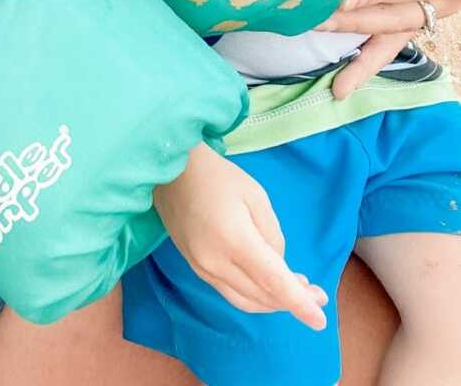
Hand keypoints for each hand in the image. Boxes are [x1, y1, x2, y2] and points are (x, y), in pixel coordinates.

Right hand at [153, 143, 327, 328]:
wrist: (171, 171)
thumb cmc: (218, 176)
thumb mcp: (256, 196)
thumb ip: (272, 236)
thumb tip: (277, 265)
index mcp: (234, 240)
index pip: (273, 281)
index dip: (299, 303)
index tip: (320, 319)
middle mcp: (215, 262)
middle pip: (261, 296)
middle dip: (292, 300)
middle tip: (316, 293)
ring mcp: (201, 268)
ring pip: (245, 301)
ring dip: (273, 301)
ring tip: (296, 289)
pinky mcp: (194, 267)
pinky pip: (230, 292)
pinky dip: (253, 294)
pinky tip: (267, 282)